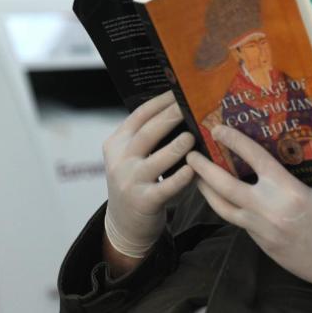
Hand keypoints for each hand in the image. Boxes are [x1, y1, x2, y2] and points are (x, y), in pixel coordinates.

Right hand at [103, 91, 196, 257]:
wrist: (125, 222)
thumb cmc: (138, 180)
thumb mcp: (133, 156)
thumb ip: (148, 135)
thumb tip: (182, 107)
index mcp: (117, 143)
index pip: (139, 116)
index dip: (161, 102)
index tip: (181, 90)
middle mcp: (120, 160)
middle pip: (147, 133)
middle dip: (171, 117)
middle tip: (192, 106)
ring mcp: (130, 181)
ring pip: (156, 159)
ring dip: (177, 146)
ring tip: (194, 135)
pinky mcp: (143, 201)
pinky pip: (165, 187)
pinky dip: (180, 177)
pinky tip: (193, 168)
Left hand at [188, 125, 311, 300]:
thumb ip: (308, 168)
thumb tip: (291, 147)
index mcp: (289, 190)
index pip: (255, 159)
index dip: (235, 142)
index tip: (219, 129)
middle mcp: (270, 209)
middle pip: (225, 186)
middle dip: (204, 169)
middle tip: (191, 155)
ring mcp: (262, 230)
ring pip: (224, 208)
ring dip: (207, 191)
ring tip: (197, 177)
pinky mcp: (262, 245)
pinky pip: (239, 222)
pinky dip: (228, 207)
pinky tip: (224, 198)